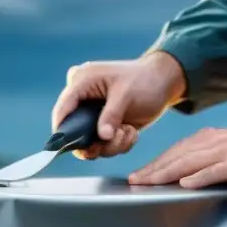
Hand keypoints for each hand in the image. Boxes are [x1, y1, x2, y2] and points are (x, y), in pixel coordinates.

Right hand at [51, 51, 187, 159]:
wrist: (163, 84)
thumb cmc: (144, 80)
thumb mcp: (127, 94)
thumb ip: (111, 115)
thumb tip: (102, 137)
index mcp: (81, 83)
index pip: (63, 109)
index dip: (63, 130)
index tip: (74, 145)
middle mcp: (82, 100)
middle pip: (74, 132)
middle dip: (97, 141)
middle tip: (117, 136)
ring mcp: (91, 115)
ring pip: (89, 143)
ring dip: (111, 144)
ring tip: (129, 131)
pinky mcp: (102, 127)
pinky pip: (102, 145)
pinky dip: (118, 144)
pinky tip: (131, 131)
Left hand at [128, 127, 226, 190]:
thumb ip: (207, 161)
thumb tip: (185, 178)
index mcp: (209, 139)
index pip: (175, 152)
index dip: (155, 164)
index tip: (137, 176)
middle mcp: (214, 142)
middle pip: (177, 157)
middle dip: (153, 170)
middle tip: (133, 182)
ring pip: (190, 162)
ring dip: (167, 173)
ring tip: (149, 183)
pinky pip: (216, 170)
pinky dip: (200, 177)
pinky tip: (185, 185)